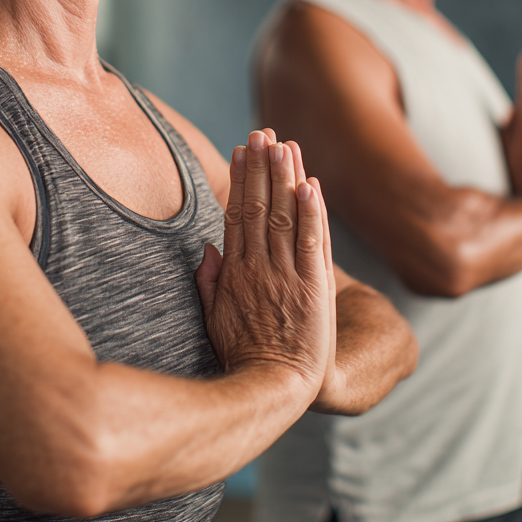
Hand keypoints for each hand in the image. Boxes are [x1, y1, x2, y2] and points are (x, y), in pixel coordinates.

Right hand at [195, 130, 333, 397]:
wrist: (274, 389)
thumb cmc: (243, 356)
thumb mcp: (214, 318)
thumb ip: (209, 281)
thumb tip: (207, 248)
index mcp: (235, 271)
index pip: (236, 214)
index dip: (241, 179)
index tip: (242, 150)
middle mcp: (259, 267)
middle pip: (258, 206)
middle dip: (261, 166)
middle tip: (263, 132)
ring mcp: (287, 276)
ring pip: (284, 217)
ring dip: (285, 178)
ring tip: (284, 144)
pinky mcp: (314, 288)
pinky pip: (312, 244)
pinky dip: (312, 214)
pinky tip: (311, 186)